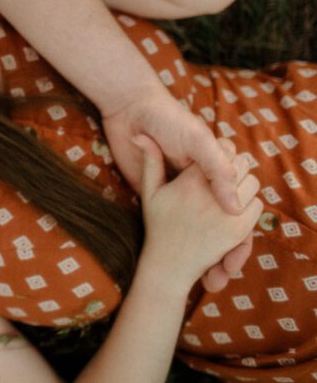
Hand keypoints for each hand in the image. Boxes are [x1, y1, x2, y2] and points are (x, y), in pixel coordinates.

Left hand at [103, 88, 250, 290]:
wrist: (129, 108)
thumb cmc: (169, 120)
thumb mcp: (199, 143)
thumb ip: (219, 171)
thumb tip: (236, 207)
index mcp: (216, 168)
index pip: (240, 204)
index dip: (241, 228)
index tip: (236, 250)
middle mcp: (201, 180)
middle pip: (223, 220)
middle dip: (227, 247)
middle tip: (223, 270)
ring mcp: (178, 186)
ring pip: (199, 225)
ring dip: (207, 251)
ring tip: (208, 276)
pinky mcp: (153, 188)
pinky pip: (167, 215)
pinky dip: (174, 238)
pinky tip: (181, 255)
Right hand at [137, 138, 261, 292]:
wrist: (170, 263)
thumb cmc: (158, 224)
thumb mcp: (150, 191)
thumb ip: (150, 161)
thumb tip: (139, 135)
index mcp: (190, 181)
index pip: (222, 149)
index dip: (221, 151)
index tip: (213, 159)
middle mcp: (210, 194)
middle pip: (241, 164)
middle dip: (234, 167)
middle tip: (222, 175)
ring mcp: (227, 212)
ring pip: (252, 183)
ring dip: (244, 185)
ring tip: (228, 191)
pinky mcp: (239, 229)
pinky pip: (257, 205)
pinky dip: (249, 204)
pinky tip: (233, 208)